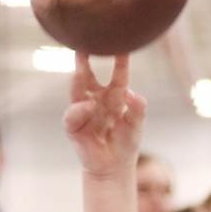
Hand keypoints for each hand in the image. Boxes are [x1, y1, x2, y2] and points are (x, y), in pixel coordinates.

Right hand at [64, 56, 144, 178]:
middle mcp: (96, 99)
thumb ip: (138, 108)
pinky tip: (87, 107)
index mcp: (114, 96)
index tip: (123, 45)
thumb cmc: (126, 142)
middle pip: (88, 76)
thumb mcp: (137, 124)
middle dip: (84, 61)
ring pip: (76, 91)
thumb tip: (131, 94)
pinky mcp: (73, 127)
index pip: (118, 75)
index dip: (120, 61)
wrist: (114, 166)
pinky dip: (79, 110)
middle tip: (82, 45)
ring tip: (78, 70)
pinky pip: (73, 115)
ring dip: (76, 80)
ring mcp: (83, 111)